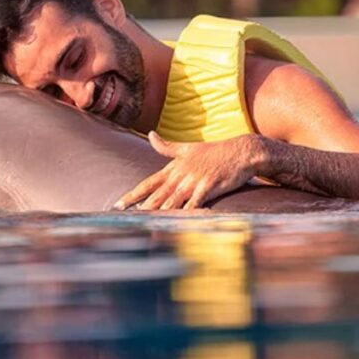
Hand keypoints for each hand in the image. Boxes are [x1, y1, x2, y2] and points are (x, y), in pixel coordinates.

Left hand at [114, 132, 263, 209]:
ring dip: (158, 212)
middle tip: (124, 218)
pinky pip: (194, 203)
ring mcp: (194, 182)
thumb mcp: (187, 147)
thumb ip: (167, 146)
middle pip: (156, 195)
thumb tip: (150, 135)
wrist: (240, 152)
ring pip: (172, 201)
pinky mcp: (208, 187)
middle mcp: (181, 175)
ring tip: (145, 223)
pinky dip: (186, 213)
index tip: (119, 204)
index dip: (133, 194)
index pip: (148, 183)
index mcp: (174, 168)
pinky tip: (177, 222)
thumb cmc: (214, 152)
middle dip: (141, 208)